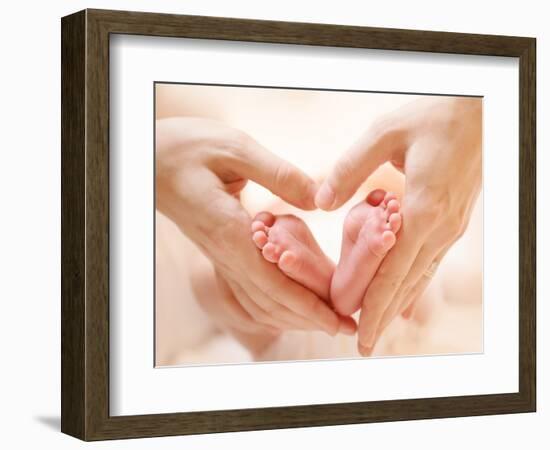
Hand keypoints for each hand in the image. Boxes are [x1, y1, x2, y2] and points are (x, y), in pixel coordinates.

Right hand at [156, 117, 354, 335]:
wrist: (148, 160)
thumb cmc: (187, 148)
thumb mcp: (235, 148)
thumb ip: (278, 174)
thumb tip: (319, 199)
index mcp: (230, 230)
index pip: (273, 282)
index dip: (308, 306)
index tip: (337, 321)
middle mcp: (224, 251)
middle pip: (269, 300)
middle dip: (308, 317)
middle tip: (344, 326)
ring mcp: (219, 254)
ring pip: (257, 299)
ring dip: (291, 314)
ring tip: (324, 319)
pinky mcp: (219, 249)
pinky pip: (246, 287)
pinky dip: (272, 301)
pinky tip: (289, 302)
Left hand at [315, 98, 481, 353]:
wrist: (479, 109)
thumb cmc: (433, 115)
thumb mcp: (384, 133)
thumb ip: (350, 168)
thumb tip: (320, 202)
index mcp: (424, 210)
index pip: (394, 273)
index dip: (375, 307)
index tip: (362, 336)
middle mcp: (441, 226)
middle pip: (408, 284)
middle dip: (385, 315)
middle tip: (364, 345)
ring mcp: (450, 225)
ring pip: (421, 275)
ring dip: (399, 303)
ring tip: (379, 326)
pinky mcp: (452, 218)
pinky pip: (430, 260)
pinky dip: (413, 282)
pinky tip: (405, 294)